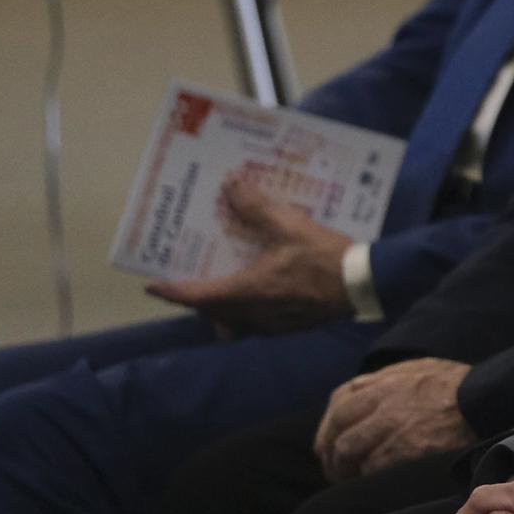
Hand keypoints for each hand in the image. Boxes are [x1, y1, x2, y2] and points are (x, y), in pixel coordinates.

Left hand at [145, 178, 351, 331]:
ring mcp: (271, 326)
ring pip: (233, 323)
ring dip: (221, 308)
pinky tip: (259, 292)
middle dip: (196, 299)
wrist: (362, 285)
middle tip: (189, 280)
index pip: (196, 296)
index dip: (171, 291)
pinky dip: (246, 311)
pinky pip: (254, 324)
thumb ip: (256, 207)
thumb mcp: (288, 225)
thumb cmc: (322, 257)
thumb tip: (231, 185)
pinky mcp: (288, 328)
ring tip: (223, 287)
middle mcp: (252, 315)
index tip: (152, 285)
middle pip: (211, 313)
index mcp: (245, 291)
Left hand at [313, 356, 477, 481]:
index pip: (339, 402)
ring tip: (349, 479)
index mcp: (385, 382)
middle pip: (340, 432)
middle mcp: (385, 405)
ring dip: (344, 470)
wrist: (486, 399)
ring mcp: (395, 429)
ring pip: (350, 453)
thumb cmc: (454, 384)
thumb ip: (385, 377)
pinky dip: (367, 477)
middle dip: (331, 454)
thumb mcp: (417, 367)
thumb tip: (358, 390)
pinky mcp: (407, 453)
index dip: (326, 426)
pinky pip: (373, 469)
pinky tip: (371, 481)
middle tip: (334, 468)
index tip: (326, 443)